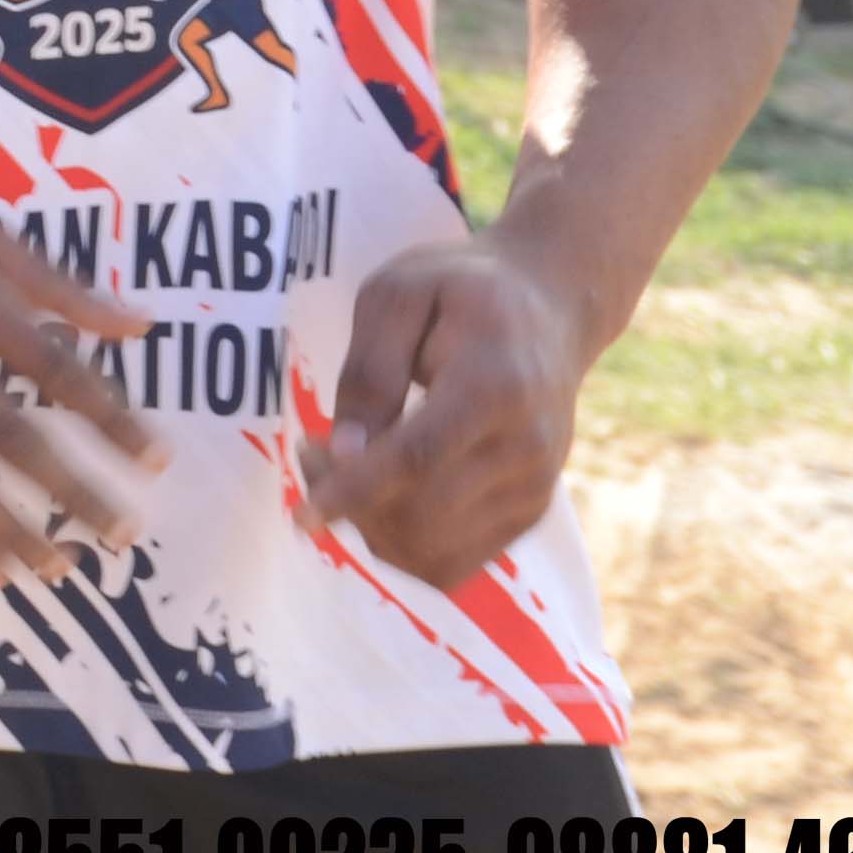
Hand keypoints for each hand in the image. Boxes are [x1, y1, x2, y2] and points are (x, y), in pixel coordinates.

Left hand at [297, 235, 586, 586]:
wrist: (550, 308)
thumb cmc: (460, 290)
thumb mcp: (397, 295)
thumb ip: (369, 371)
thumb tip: (344, 453)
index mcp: (494, 387)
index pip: (418, 459)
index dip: (354, 492)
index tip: (302, 514)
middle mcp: (527, 450)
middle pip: (421, 514)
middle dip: (348, 500)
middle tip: (309, 448)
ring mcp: (534, 489)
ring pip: (433, 550)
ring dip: (370, 527)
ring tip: (340, 469)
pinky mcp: (529, 513)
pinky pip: (454, 562)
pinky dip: (402, 543)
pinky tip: (378, 495)